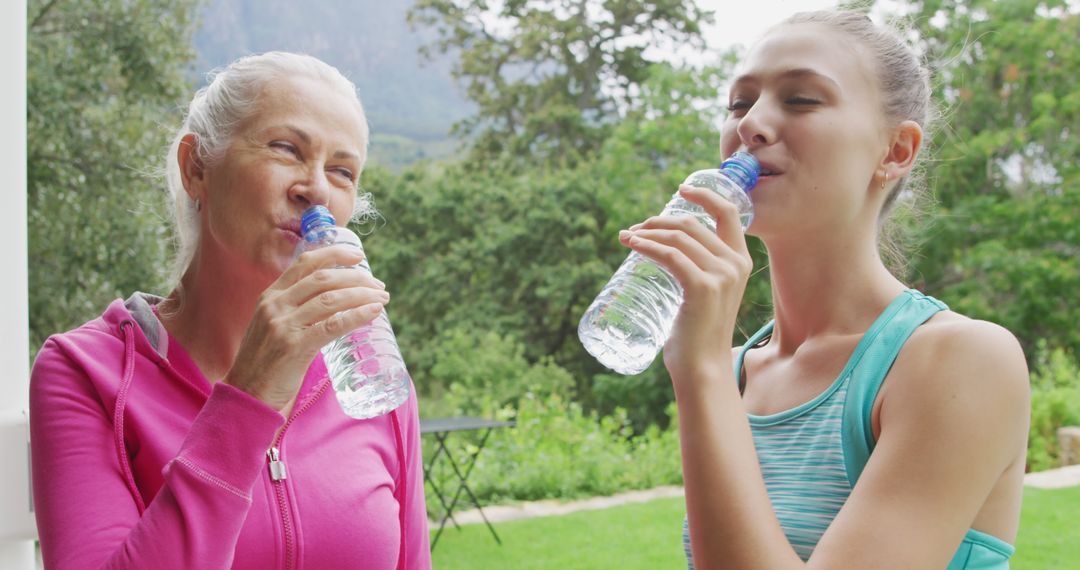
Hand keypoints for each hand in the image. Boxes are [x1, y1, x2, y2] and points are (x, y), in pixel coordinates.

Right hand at [224, 245, 389, 410]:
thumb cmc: (266, 361)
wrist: (247, 393)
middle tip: (379, 285)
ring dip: (362, 295)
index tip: (358, 256)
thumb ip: (295, 309)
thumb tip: (335, 299)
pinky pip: (333, 325)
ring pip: (331, 299)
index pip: (305, 263)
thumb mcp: (273, 324)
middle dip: (357, 278)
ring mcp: (283, 324)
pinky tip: (374, 312)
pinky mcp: (294, 346)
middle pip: (324, 279)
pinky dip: (357, 315)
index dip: (334, 254)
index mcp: (271, 295)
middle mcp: (276, 305)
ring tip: (382, 298)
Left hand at [619, 184, 751, 379]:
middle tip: (636, 229)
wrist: (702, 368)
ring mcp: (721, 275)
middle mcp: (735, 264)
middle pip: (692, 223)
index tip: (681, 190)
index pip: (728, 213)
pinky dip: (646, 245)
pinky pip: (669, 254)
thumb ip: (698, 273)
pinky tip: (630, 244)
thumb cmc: (697, 335)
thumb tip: (668, 254)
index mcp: (740, 262)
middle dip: (659, 221)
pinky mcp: (702, 287)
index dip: (704, 196)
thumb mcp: (706, 295)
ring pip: (677, 237)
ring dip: (647, 232)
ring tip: (626, 237)